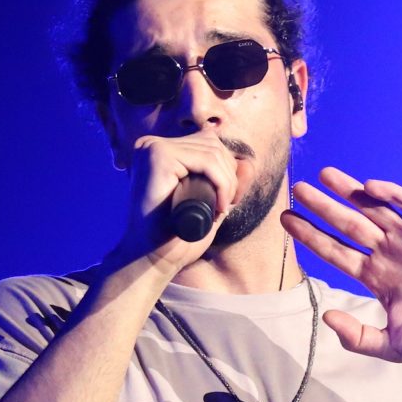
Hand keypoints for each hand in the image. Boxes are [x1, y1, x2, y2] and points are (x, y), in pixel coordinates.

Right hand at [114, 130, 238, 273]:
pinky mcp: (159, 156)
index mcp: (159, 150)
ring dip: (228, 182)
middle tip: (225, 207)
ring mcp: (153, 148)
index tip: (228, 202)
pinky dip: (222, 182)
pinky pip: (206, 161)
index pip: (207, 144)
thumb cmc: (177, 234)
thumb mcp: (207, 202)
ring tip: (221, 208)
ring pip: (212, 152)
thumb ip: (225, 183)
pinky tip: (219, 205)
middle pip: (211, 144)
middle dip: (230, 176)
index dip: (227, 170)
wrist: (153, 257)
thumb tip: (249, 163)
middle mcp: (152, 144)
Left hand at [282, 167, 401, 364]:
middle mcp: (391, 253)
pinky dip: (392, 194)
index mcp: (378, 278)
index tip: (287, 221)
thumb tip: (326, 317)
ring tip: (323, 176)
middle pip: (348, 224)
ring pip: (374, 208)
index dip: (312, 236)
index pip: (336, 252)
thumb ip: (357, 336)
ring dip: (350, 191)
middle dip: (323, 207)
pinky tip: (369, 186)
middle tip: (296, 189)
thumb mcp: (392, 346)